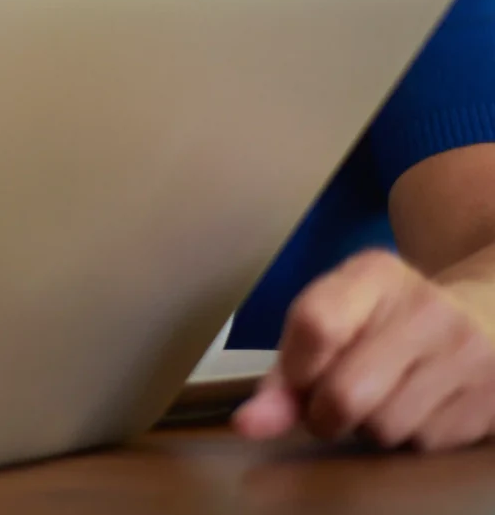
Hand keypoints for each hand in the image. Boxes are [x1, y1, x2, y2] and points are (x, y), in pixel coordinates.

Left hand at [233, 249, 494, 450]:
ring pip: (384, 429)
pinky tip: (416, 407)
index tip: (295, 381)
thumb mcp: (332, 320)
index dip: (294, 371)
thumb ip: (285, 370)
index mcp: (374, 274)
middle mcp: (428, 309)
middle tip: (331, 404)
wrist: (486, 318)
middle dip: (324, 415)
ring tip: (379, 399)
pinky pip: (422, 444)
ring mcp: (468, 355)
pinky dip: (407, 437)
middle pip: (345, 394)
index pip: (315, 325)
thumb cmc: (386, 321)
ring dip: (367, 429)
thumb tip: (248, 425)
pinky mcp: (491, 399)